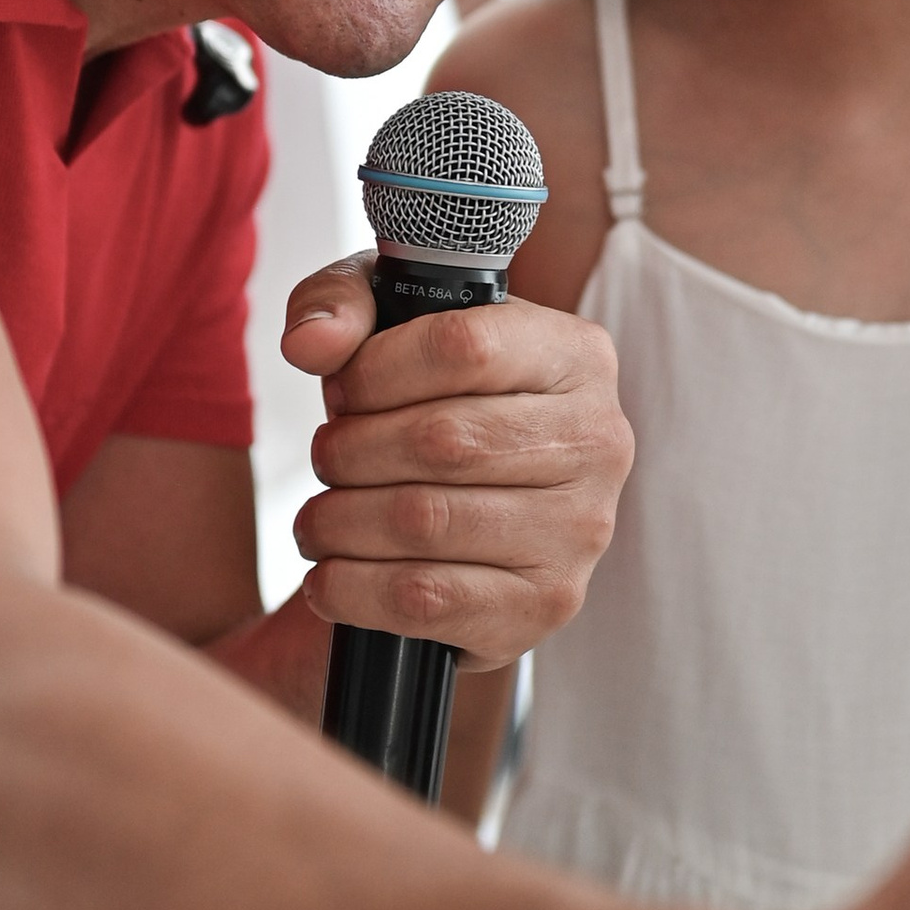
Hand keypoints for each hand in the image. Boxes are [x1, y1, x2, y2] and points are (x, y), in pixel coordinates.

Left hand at [282, 258, 632, 671]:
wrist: (466, 526)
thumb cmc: (429, 410)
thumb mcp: (385, 332)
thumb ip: (338, 304)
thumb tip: (311, 343)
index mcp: (576, 356)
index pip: (465, 346)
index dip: (376, 370)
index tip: (342, 391)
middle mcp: (598, 442)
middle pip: (441, 439)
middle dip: (351, 451)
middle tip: (326, 458)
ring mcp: (580, 531)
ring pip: (424, 521)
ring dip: (341, 521)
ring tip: (319, 517)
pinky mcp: (545, 605)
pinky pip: (426, 598)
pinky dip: (353, 586)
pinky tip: (331, 573)